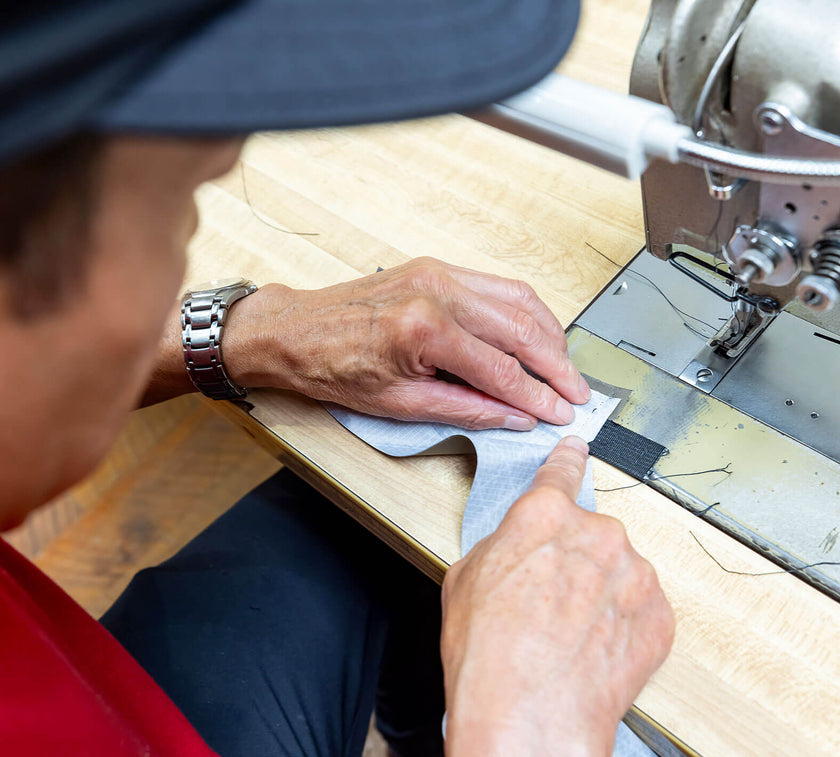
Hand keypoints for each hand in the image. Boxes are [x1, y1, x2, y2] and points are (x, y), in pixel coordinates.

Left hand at [225, 257, 589, 428]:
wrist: (294, 331)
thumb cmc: (331, 366)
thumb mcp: (398, 405)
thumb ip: (465, 408)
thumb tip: (513, 416)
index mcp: (423, 330)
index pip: (501, 369)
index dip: (536, 396)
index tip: (559, 413)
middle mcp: (437, 292)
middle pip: (520, 329)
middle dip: (556, 365)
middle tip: (575, 393)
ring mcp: (438, 273)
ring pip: (517, 299)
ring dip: (548, 334)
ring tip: (563, 367)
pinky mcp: (436, 267)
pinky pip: (496, 285)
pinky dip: (524, 311)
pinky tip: (535, 333)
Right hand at [440, 438, 674, 756]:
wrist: (529, 717)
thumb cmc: (490, 654)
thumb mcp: (466, 578)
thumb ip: (502, 544)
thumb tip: (517, 546)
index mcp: (544, 515)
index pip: (560, 473)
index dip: (567, 459)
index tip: (577, 449)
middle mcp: (596, 534)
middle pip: (588, 535)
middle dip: (574, 561)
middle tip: (550, 601)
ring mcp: (633, 574)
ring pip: (617, 572)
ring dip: (600, 593)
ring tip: (569, 634)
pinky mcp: (659, 615)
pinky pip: (640, 608)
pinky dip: (622, 624)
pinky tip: (593, 649)